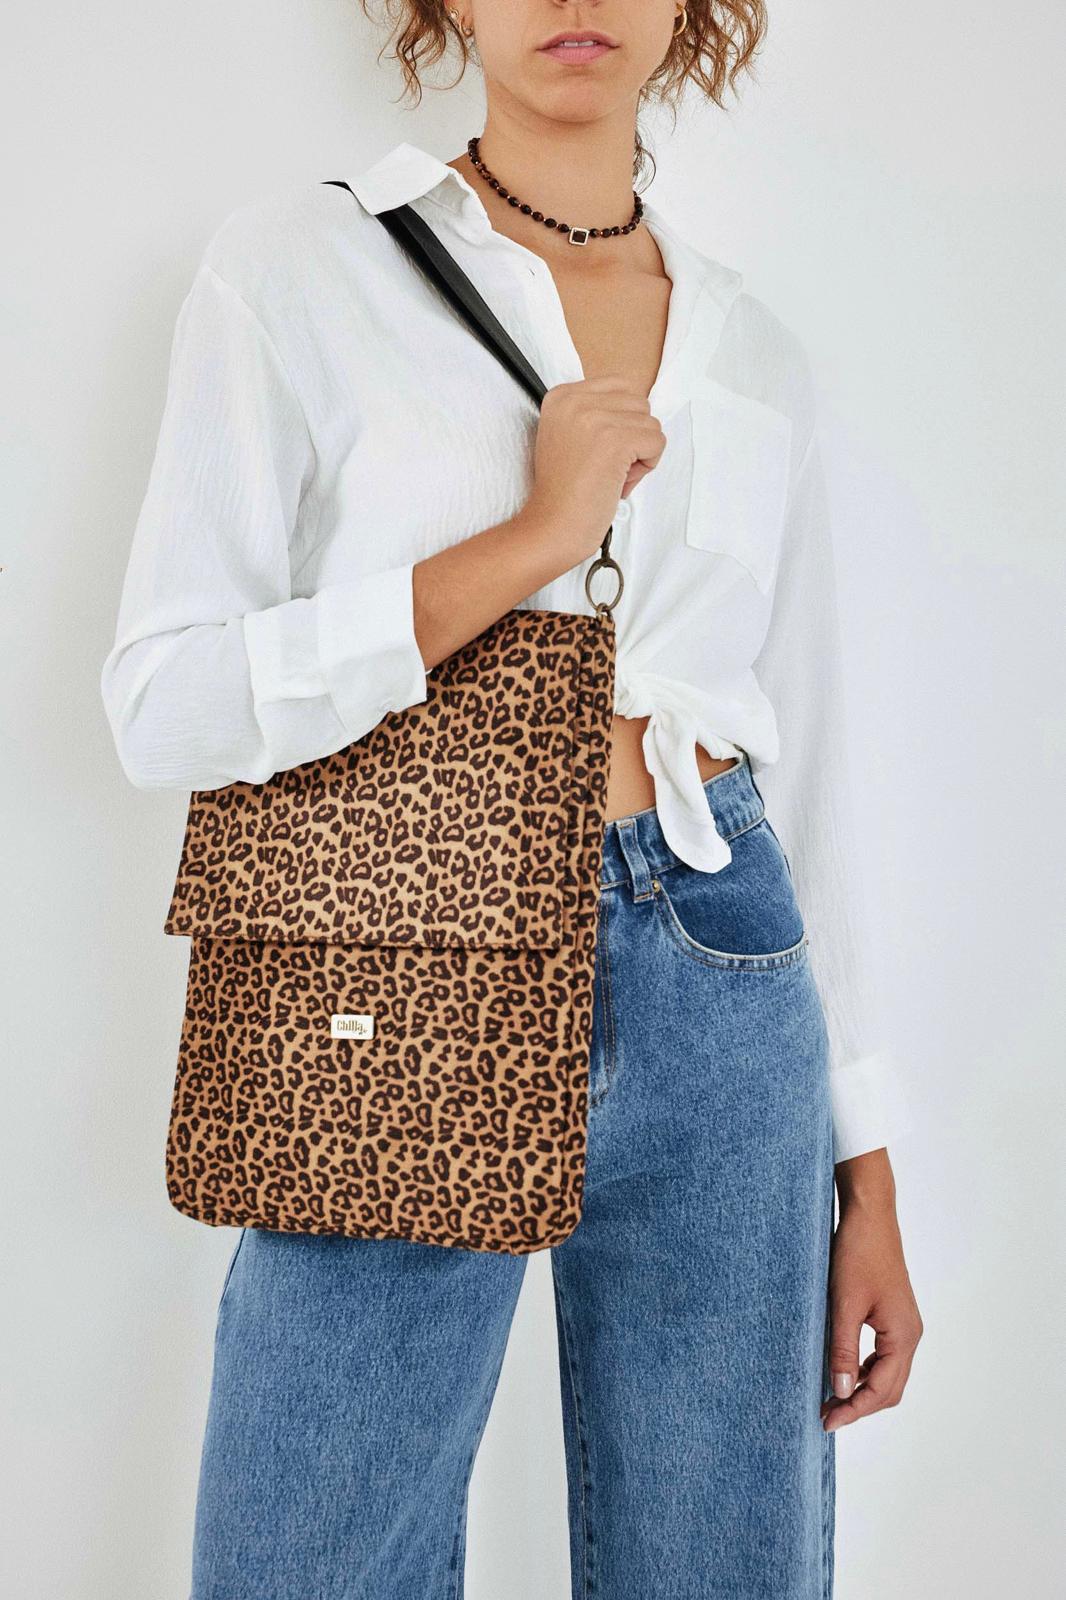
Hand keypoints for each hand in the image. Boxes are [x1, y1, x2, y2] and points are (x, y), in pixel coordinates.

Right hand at [523, 374, 666, 562]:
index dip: (622, 422)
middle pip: (639, 404)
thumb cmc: (564, 492)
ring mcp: (594, 418)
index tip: (599, 450)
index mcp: (561, 396)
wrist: (552, 525)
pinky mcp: (615, 440)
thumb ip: (597, 415)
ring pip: (651, 423)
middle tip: (606, 466)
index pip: (621, 387)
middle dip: (633, 437)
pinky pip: (657, 442)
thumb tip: (641, 410)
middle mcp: (575, 399)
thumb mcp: (570, 437)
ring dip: (640, 454)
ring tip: (610, 475)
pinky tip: (619, 481)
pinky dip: (647, 467)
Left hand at [822, 1149, 922, 1430]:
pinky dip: (864, 1371)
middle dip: (860, 1406)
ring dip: (862, 1390)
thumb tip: (840, 1392)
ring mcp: (904, 1325)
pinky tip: (841, 1372)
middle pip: (890, 1389)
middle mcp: (910, 1334)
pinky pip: (883, 1356)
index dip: (854, 1410)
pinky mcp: (894, 1316)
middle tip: (826, 1415)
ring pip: (888, 1374)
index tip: (826, 1420)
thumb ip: (842, 1350)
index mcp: (904, 1335)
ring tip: (830, 1399)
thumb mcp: (844, 1305)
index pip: (882, 1390)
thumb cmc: (858, 1254)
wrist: (869, 1216)